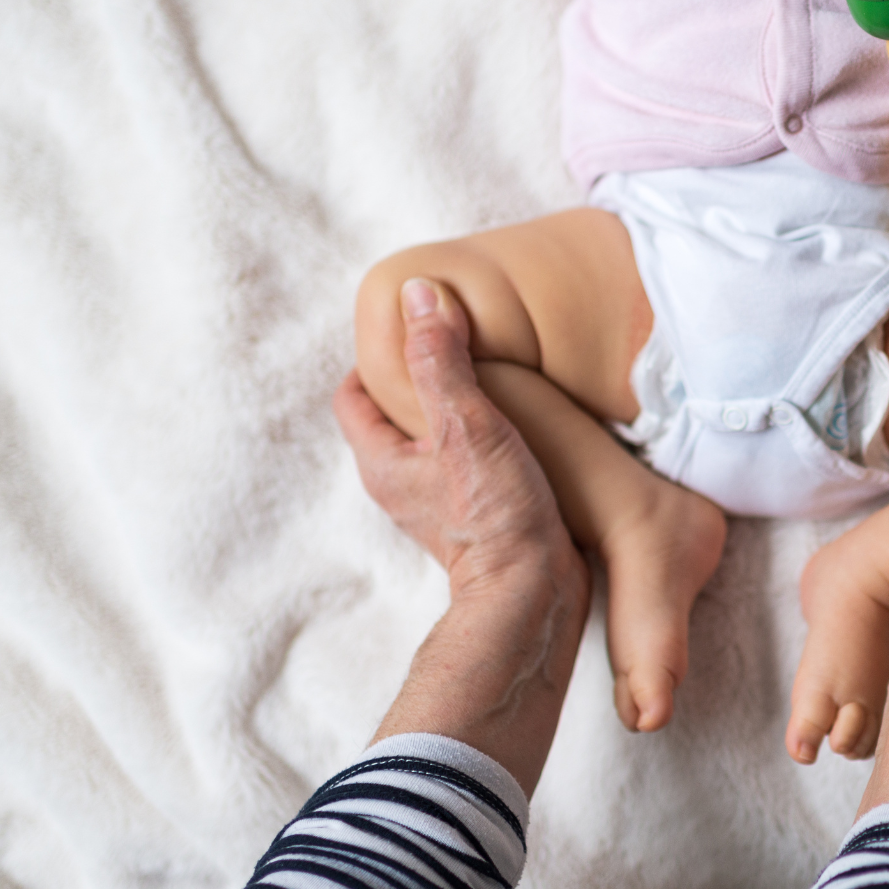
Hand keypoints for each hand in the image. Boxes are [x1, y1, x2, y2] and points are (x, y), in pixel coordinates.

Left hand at [336, 278, 590, 791]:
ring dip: (457, 408)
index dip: (376, 355)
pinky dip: (484, 437)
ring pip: (434, 439)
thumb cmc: (496, 517)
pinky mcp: (478, 515)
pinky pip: (468, 462)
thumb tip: (417, 293)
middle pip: (394, 413)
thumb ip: (441, 359)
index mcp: (382, 460)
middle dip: (420, 375)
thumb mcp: (468, 425)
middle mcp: (402, 483)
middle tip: (457, 340)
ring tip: (493, 377)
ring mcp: (439, 503)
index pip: (353, 394)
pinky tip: (519, 424)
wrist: (535, 596)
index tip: (416, 328)